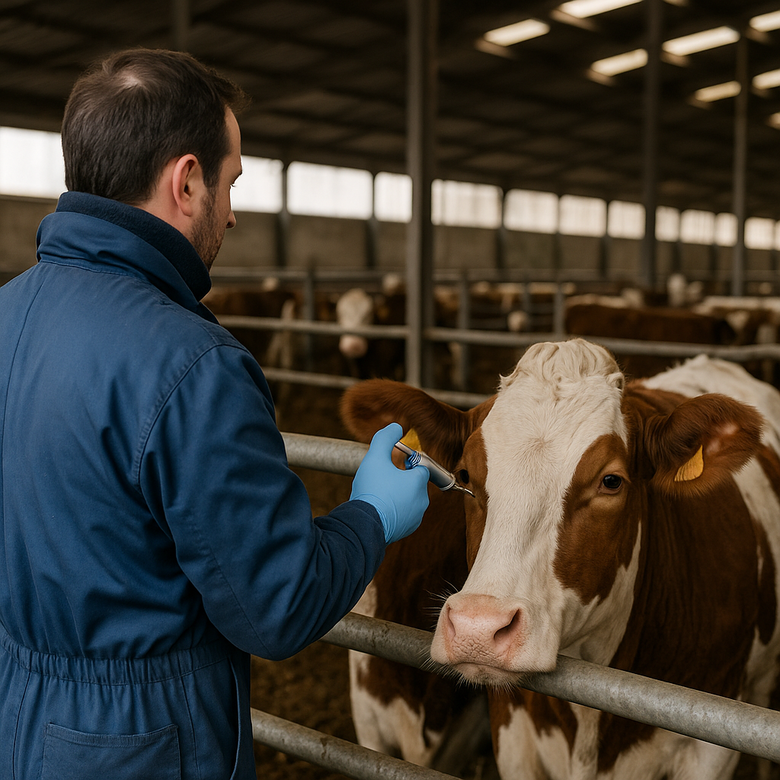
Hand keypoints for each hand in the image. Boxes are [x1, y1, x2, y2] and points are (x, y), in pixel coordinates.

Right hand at [350, 422, 429, 543]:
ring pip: (407, 500)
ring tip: (378, 495)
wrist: (363, 525)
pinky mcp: (405, 530)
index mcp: (418, 482)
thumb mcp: (375, 456)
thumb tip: (396, 427)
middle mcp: (422, 501)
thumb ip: (385, 438)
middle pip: (413, 483)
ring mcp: (415, 518)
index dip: (406, 463)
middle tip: (381, 480)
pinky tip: (377, 509)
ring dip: (396, 496)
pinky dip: (392, 511)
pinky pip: (401, 515)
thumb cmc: (372, 490)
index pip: (420, 466)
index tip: (391, 465)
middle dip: (400, 480)